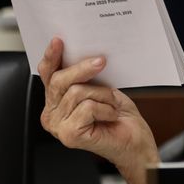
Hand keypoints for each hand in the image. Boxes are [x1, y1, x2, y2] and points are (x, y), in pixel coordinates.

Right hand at [38, 37, 156, 183]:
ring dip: (103, 96)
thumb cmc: (119, 116)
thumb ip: (84, 77)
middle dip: (83, 69)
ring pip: (77, 92)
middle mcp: (51, 115)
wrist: (136, 142)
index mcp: (56, 103)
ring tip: (111, 106)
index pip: (47, 76)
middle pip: (59, 81)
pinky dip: (106, 108)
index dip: (52, 57)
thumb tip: (80, 54)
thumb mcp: (101, 88)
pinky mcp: (69, 135)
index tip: (59, 40)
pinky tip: (111, 117)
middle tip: (101, 61)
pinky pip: (88, 107)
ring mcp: (58, 127)